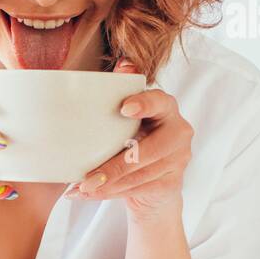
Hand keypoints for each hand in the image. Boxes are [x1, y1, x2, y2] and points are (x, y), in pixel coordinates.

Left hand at [65, 59, 191, 221]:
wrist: (154, 180)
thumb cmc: (135, 138)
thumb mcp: (128, 118)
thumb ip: (123, 91)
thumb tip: (123, 63)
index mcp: (166, 108)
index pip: (159, 102)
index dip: (144, 104)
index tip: (125, 108)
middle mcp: (179, 132)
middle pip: (145, 152)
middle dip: (113, 168)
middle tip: (87, 178)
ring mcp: (179, 160)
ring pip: (139, 175)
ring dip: (107, 186)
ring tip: (80, 189)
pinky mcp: (173, 183)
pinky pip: (138, 190)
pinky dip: (111, 194)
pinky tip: (89, 195)